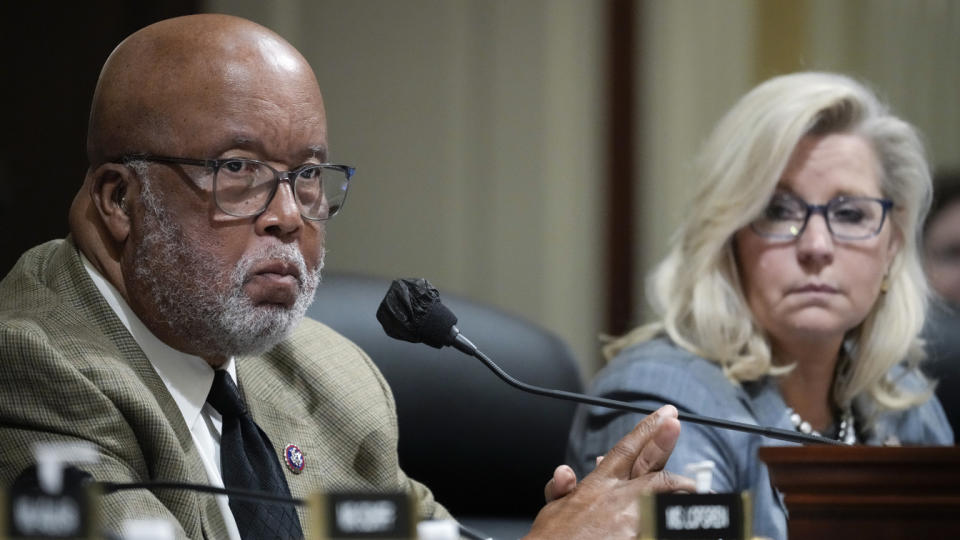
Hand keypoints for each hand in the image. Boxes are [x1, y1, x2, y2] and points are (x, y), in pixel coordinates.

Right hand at [525, 404, 694, 539]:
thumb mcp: (553, 510)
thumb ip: (562, 489)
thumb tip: (564, 472)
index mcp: (598, 486)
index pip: (626, 449)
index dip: (647, 428)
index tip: (665, 414)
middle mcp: (618, 497)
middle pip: (651, 463)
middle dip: (666, 442)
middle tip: (677, 426)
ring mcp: (633, 519)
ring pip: (667, 495)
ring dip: (681, 491)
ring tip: (695, 489)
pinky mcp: (642, 537)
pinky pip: (667, 523)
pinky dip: (674, 520)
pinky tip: (685, 520)